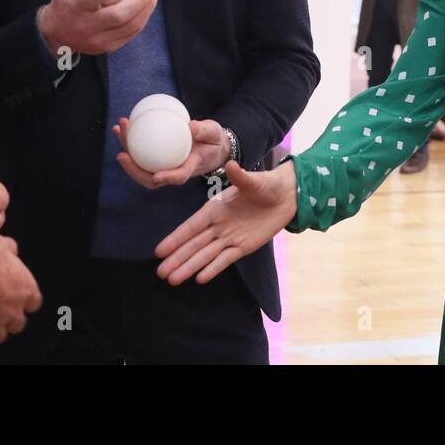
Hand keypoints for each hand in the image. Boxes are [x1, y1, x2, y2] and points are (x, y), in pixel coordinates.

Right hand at [37, 0, 158, 55]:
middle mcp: (86, 25)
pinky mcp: (107, 48)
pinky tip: (149, 5)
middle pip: (117, 16)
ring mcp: (97, 40)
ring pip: (128, 27)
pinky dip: (141, 19)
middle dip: (139, 1)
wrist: (57, 31)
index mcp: (75, 6)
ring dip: (146, 10)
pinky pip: (130, 34)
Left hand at [114, 117, 229, 188]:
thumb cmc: (213, 140)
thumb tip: (190, 126)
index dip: (167, 178)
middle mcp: (173, 170)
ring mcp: (164, 166)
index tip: (156, 176)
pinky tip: (122, 127)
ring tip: (118, 130)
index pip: (179, 177)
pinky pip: (141, 153)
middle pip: (150, 178)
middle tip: (122, 154)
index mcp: (190, 168)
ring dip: (127, 150)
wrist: (210, 145)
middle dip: (133, 169)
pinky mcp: (157, 158)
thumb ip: (204, 130)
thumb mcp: (214, 133)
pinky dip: (130, 141)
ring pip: (142, 166)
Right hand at [155, 160, 296, 284]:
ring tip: (172, 280)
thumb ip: (240, 177)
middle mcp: (218, 225)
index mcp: (215, 208)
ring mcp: (229, 237)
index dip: (176, 238)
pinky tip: (199, 279)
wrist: (285, 196)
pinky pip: (225, 260)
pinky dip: (213, 269)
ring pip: (205, 255)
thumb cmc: (266, 185)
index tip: (159, 251)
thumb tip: (231, 165)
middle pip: (193, 245)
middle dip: (177, 258)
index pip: (191, 226)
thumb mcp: (253, 181)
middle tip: (160, 273)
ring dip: (189, 267)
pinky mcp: (243, 247)